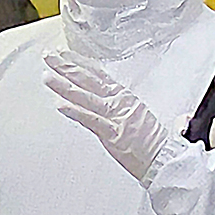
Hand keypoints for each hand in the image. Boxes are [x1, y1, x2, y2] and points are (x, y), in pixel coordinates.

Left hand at [43, 50, 170, 180]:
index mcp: (126, 97)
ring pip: (85, 96)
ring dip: (63, 85)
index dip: (81, 63)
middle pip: (88, 79)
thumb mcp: (143, 118)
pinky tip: (60, 104)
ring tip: (47, 76)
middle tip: (50, 56)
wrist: (166, 160)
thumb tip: (129, 104)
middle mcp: (119, 102)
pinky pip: (89, 119)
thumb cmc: (156, 144)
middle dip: (66, 66)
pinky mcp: (112, 133)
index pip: (99, 75)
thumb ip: (133, 110)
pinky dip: (74, 111)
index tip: (67, 55)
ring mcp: (115, 116)